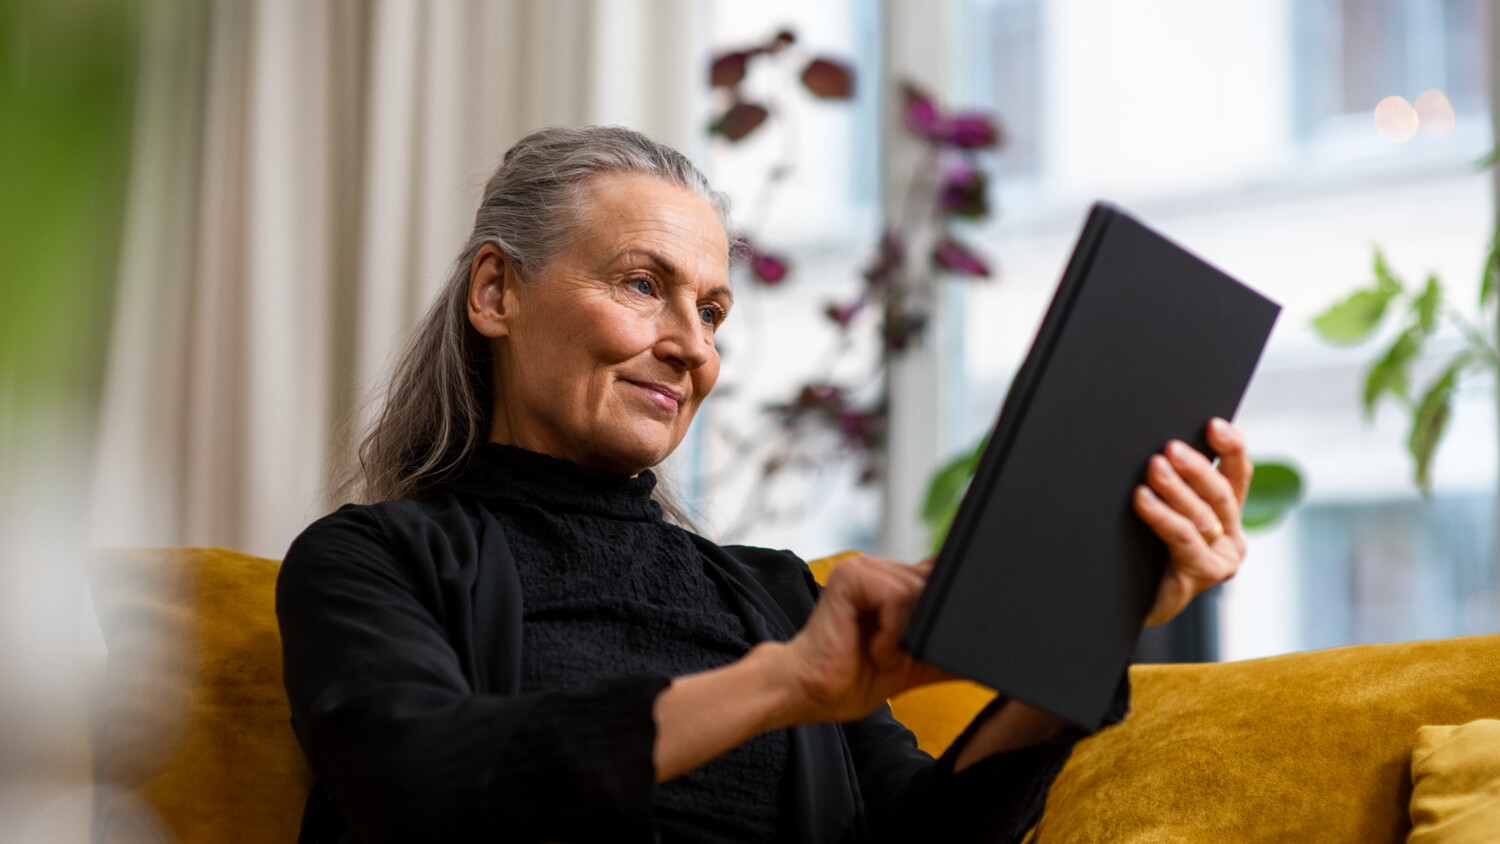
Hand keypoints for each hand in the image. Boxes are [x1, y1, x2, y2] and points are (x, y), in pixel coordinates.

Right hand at [778, 555, 948, 723]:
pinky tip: (873, 650)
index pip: (939, 574)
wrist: (807, 692)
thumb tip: (983, 651)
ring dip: (905, 636)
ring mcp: (864, 568)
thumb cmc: (850, 680)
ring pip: (919, 592)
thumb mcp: (911, 666)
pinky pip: (897, 598)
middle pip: (935, 586)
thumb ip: (941, 649)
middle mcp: (879, 570)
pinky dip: (893, 633)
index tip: (939, 631)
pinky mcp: (851, 577)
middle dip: (925, 630)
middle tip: (894, 657)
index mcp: (892, 584)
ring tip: (879, 655)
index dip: (950, 596)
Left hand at [1133, 417, 1249, 626]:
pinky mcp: (1204, 574)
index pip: (1236, 473)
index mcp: (1225, 513)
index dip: (1231, 447)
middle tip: (1170, 448)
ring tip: (1153, 467)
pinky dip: (1162, 516)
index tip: (1214, 425)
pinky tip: (1142, 500)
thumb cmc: (1140, 549)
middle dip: (1196, 467)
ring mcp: (1221, 557)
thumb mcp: (1159, 509)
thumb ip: (1169, 483)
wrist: (1120, 600)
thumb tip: (1157, 446)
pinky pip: (1183, 538)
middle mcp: (1231, 534)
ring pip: (1202, 515)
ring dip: (1176, 489)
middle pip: (1220, 492)